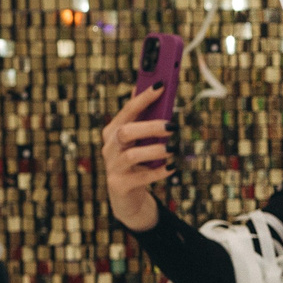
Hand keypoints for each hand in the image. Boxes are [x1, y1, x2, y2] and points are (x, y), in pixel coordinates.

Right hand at [101, 86, 173, 229]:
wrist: (127, 195)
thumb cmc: (137, 161)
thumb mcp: (139, 139)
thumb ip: (144, 117)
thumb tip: (156, 86)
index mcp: (113, 131)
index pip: (127, 110)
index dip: (143, 98)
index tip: (161, 86)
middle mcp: (110, 147)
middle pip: (126, 131)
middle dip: (150, 127)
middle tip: (172, 126)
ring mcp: (113, 167)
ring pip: (131, 155)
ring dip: (155, 151)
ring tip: (172, 149)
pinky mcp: (120, 185)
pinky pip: (141, 177)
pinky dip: (158, 172)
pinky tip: (171, 167)